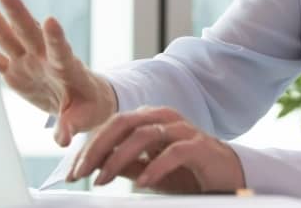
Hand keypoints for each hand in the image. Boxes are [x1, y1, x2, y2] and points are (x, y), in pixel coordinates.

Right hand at [0, 0, 116, 145]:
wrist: (83, 102)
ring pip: (9, 34)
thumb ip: (72, 125)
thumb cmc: (89, 107)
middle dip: (15, 9)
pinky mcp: (16, 71)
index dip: (55, 36)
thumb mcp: (86, 118)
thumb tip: (62, 139)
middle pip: (28, 30)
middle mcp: (44, 58)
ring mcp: (29, 62)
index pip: (60, 49)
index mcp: (66, 67)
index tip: (50, 20)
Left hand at [67, 106, 244, 193]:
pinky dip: (155, 166)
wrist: (227, 175)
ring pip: (144, 134)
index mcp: (150, 119)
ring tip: (104, 180)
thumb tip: (94, 166)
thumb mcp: (148, 169)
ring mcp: (183, 130)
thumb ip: (125, 163)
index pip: (113, 126)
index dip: (89, 147)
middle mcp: (165, 118)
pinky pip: (174, 152)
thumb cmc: (187, 171)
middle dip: (97, 148)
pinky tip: (141, 182)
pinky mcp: (200, 146)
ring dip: (119, 158)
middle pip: (124, 123)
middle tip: (81, 173)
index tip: (72, 172)